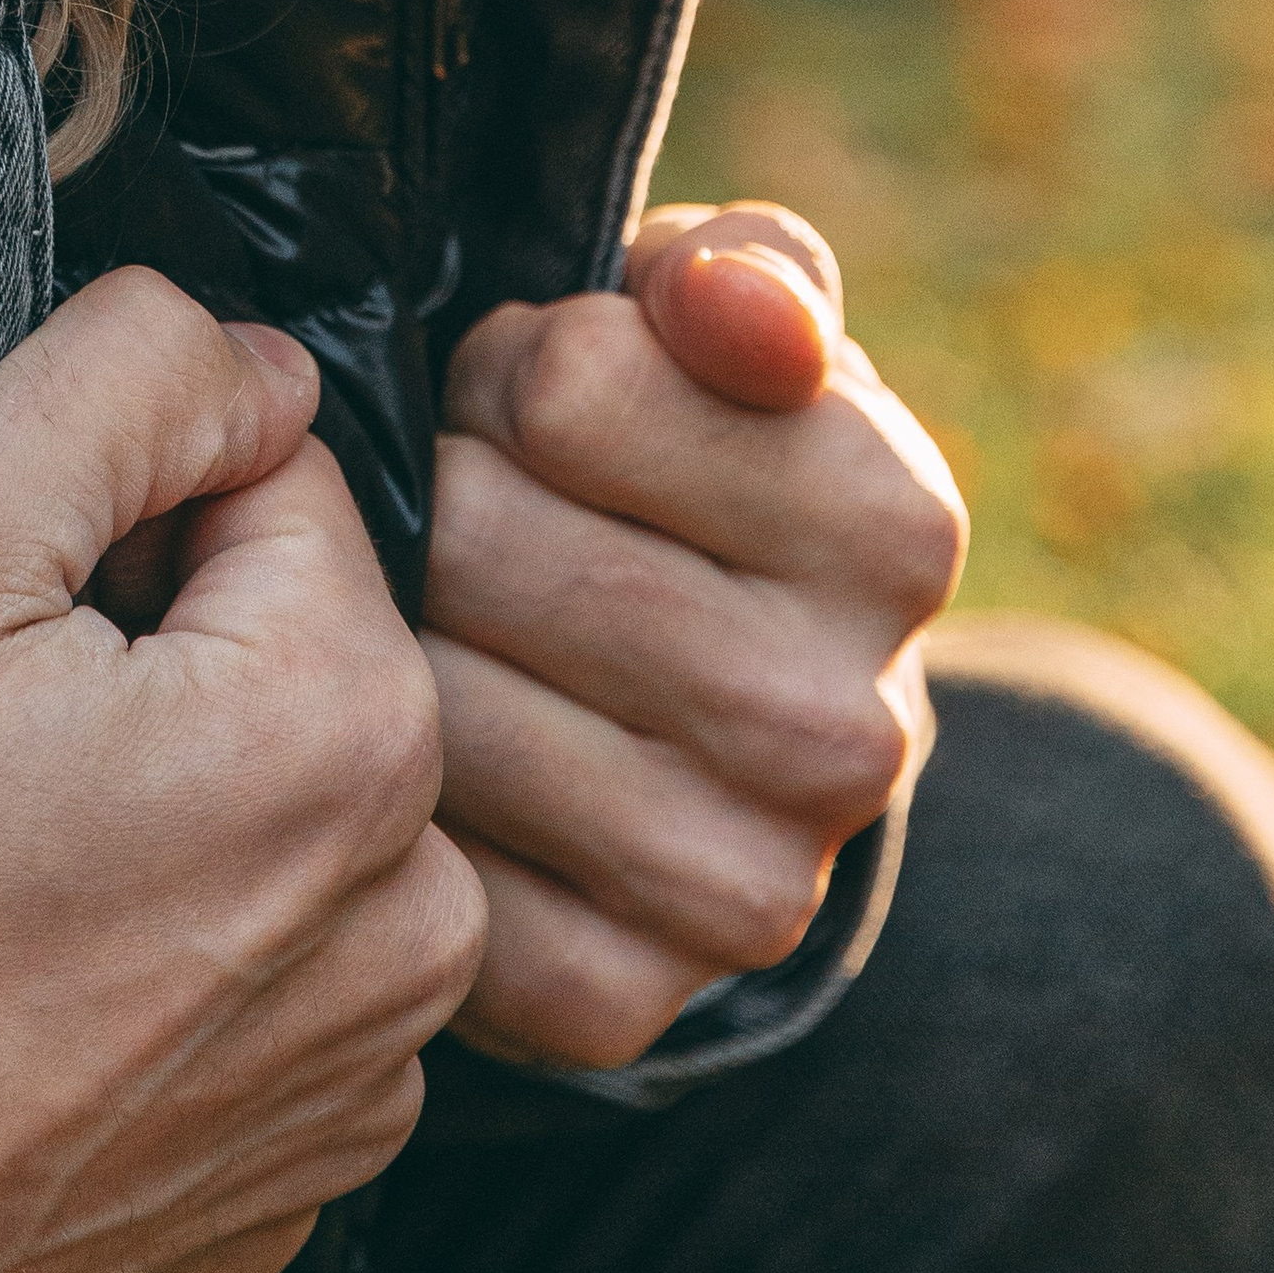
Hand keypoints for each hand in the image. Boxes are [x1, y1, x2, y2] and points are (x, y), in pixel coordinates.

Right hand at [0, 268, 484, 1272]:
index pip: (274, 482)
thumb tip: (258, 359)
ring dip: (148, 804)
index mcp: (349, 731)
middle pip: (281, 647)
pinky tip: (7, 983)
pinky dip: (147, 958)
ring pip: (268, 811)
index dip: (110, 512)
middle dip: (136, 652)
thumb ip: (128, 373)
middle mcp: (404, 920)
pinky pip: (247, 978)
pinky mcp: (278, 1176)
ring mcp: (349, 1073)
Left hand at [421, 203, 965, 1075]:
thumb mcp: (725, 327)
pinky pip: (415, 868)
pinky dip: (377, 798)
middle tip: (457, 508)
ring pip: (429, 701)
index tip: (526, 402)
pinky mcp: (619, 1000)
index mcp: (896, 527)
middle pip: (479, 542)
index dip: (503, 366)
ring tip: (435, 614)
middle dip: (432, 490)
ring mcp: (746, 887)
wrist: (710, 723)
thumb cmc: (688, 459)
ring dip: (382, 632)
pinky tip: (419, 751)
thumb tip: (731, 306)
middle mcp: (851, 730)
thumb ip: (738, 272)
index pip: (566, 385)